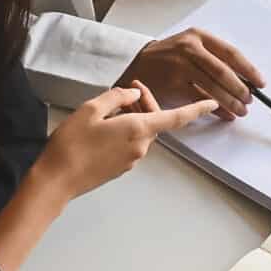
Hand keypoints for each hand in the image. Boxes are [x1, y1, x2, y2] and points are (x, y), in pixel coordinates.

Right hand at [33, 83, 218, 198]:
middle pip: (154, 120)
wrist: (57, 180)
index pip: (175, 118)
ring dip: (133, 116)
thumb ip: (116, 98)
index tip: (212, 103)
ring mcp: (131, 160)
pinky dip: (124, 131)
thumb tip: (133, 95)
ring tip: (107, 109)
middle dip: (146, 103)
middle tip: (128, 90)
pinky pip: (130, 143)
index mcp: (138, 129)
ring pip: (141, 131)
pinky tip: (103, 127)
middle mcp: (140, 147)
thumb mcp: (91, 109)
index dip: (196, 109)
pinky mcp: (120, 168)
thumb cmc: (72, 144)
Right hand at [122, 28, 265, 119]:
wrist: (135, 63)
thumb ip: (214, 59)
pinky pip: (199, 99)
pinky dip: (215, 109)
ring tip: (240, 110)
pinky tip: (224, 114)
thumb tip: (244, 80)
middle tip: (249, 100)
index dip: (249, 70)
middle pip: (224, 72)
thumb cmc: (168, 57)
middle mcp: (189, 48)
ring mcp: (180, 67)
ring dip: (231, 102)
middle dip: (241, 89)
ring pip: (213, 88)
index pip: (231, 53)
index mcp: (198, 36)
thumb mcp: (190, 46)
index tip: (259, 83)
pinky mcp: (172, 84)